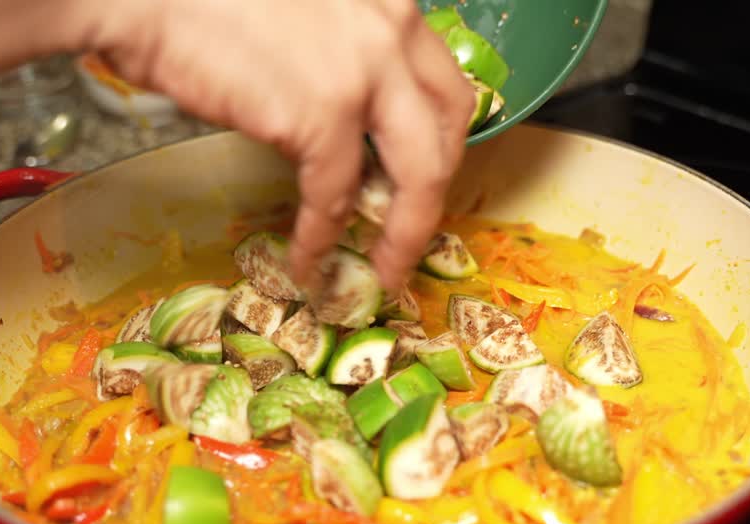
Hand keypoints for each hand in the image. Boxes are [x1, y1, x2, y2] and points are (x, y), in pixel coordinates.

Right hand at [89, 0, 473, 291]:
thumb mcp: (301, 12)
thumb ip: (336, 52)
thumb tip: (337, 117)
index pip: (444, 78)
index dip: (441, 136)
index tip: (422, 174)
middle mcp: (391, 28)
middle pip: (449, 127)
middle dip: (435, 190)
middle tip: (411, 230)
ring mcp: (364, 71)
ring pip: (418, 174)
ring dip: (403, 234)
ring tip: (381, 272)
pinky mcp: (323, 112)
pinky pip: (336, 196)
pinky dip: (321, 238)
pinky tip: (306, 261)